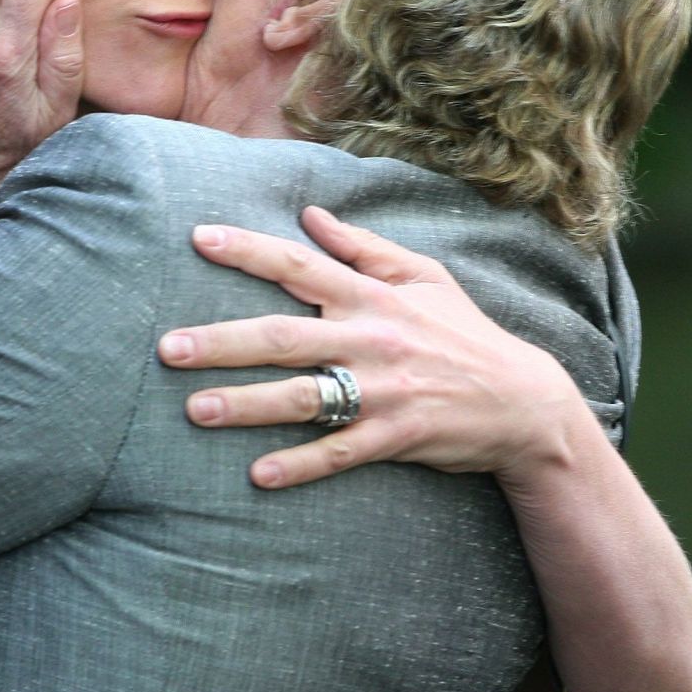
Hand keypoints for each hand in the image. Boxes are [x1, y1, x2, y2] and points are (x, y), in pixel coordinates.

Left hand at [157, 205, 585, 490]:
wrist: (524, 402)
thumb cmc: (465, 332)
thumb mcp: (425, 275)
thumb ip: (364, 246)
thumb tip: (311, 215)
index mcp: (373, 295)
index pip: (299, 264)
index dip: (248, 250)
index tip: (197, 238)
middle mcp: (372, 338)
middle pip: (284, 336)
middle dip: (222, 341)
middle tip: (168, 348)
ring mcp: (383, 391)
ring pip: (303, 397)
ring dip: (246, 405)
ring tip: (194, 411)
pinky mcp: (395, 437)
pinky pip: (339, 453)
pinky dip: (299, 465)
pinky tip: (257, 475)